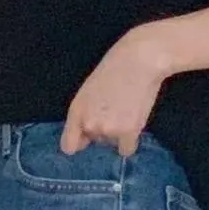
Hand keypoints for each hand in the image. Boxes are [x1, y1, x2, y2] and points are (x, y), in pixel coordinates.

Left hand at [61, 25, 169, 156]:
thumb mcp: (88, 91)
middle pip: (95, 143)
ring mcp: (108, 129)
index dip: (79, 143)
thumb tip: (81, 143)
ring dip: (119, 133)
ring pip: (111, 144)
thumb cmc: (115, 69)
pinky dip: (131, 141)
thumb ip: (83, 115)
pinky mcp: (127, 132)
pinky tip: (134, 121)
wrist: (140, 59)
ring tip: (127, 109)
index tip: (87, 140)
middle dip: (104, 131)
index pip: (68, 146)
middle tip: (116, 108)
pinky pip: (126, 150)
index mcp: (76, 111)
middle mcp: (89, 123)